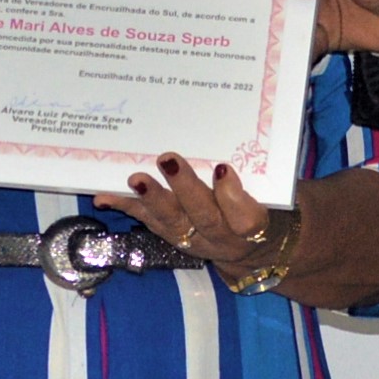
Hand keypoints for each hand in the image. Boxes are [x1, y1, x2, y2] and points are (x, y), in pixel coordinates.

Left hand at [95, 155, 298, 280]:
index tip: (223, 168)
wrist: (254, 248)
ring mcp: (194, 240)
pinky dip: (126, 208)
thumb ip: (264, 173)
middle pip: (204, 217)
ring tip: (136, 179)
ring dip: (152, 200)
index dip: (233, 196)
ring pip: (173, 223)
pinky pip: (149, 222)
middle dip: (185, 188)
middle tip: (168, 158)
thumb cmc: (265, 207)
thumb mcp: (275, 195)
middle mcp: (223, 238)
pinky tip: (103, 197)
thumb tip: (248, 131)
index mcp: (255, 227)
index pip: (247, 218)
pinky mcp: (172, 236)